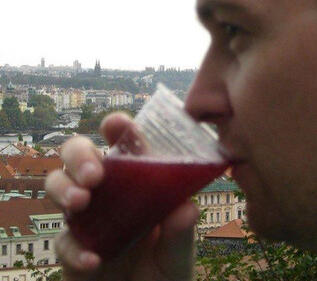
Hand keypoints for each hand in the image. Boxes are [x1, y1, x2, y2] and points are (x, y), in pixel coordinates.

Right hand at [45, 112, 198, 280]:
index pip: (125, 145)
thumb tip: (186, 208)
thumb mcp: (179, 253)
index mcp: (138, 183)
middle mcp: (108, 194)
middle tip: (94, 173)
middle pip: (79, 155)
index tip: (116, 123)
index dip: (118, 129)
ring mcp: (86, 219)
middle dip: (79, 154)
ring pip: (58, 185)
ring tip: (81, 202)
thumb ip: (180, 232)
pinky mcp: (72, 250)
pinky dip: (75, 249)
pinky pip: (63, 242)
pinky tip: (94, 259)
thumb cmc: (165, 272)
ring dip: (64, 187)